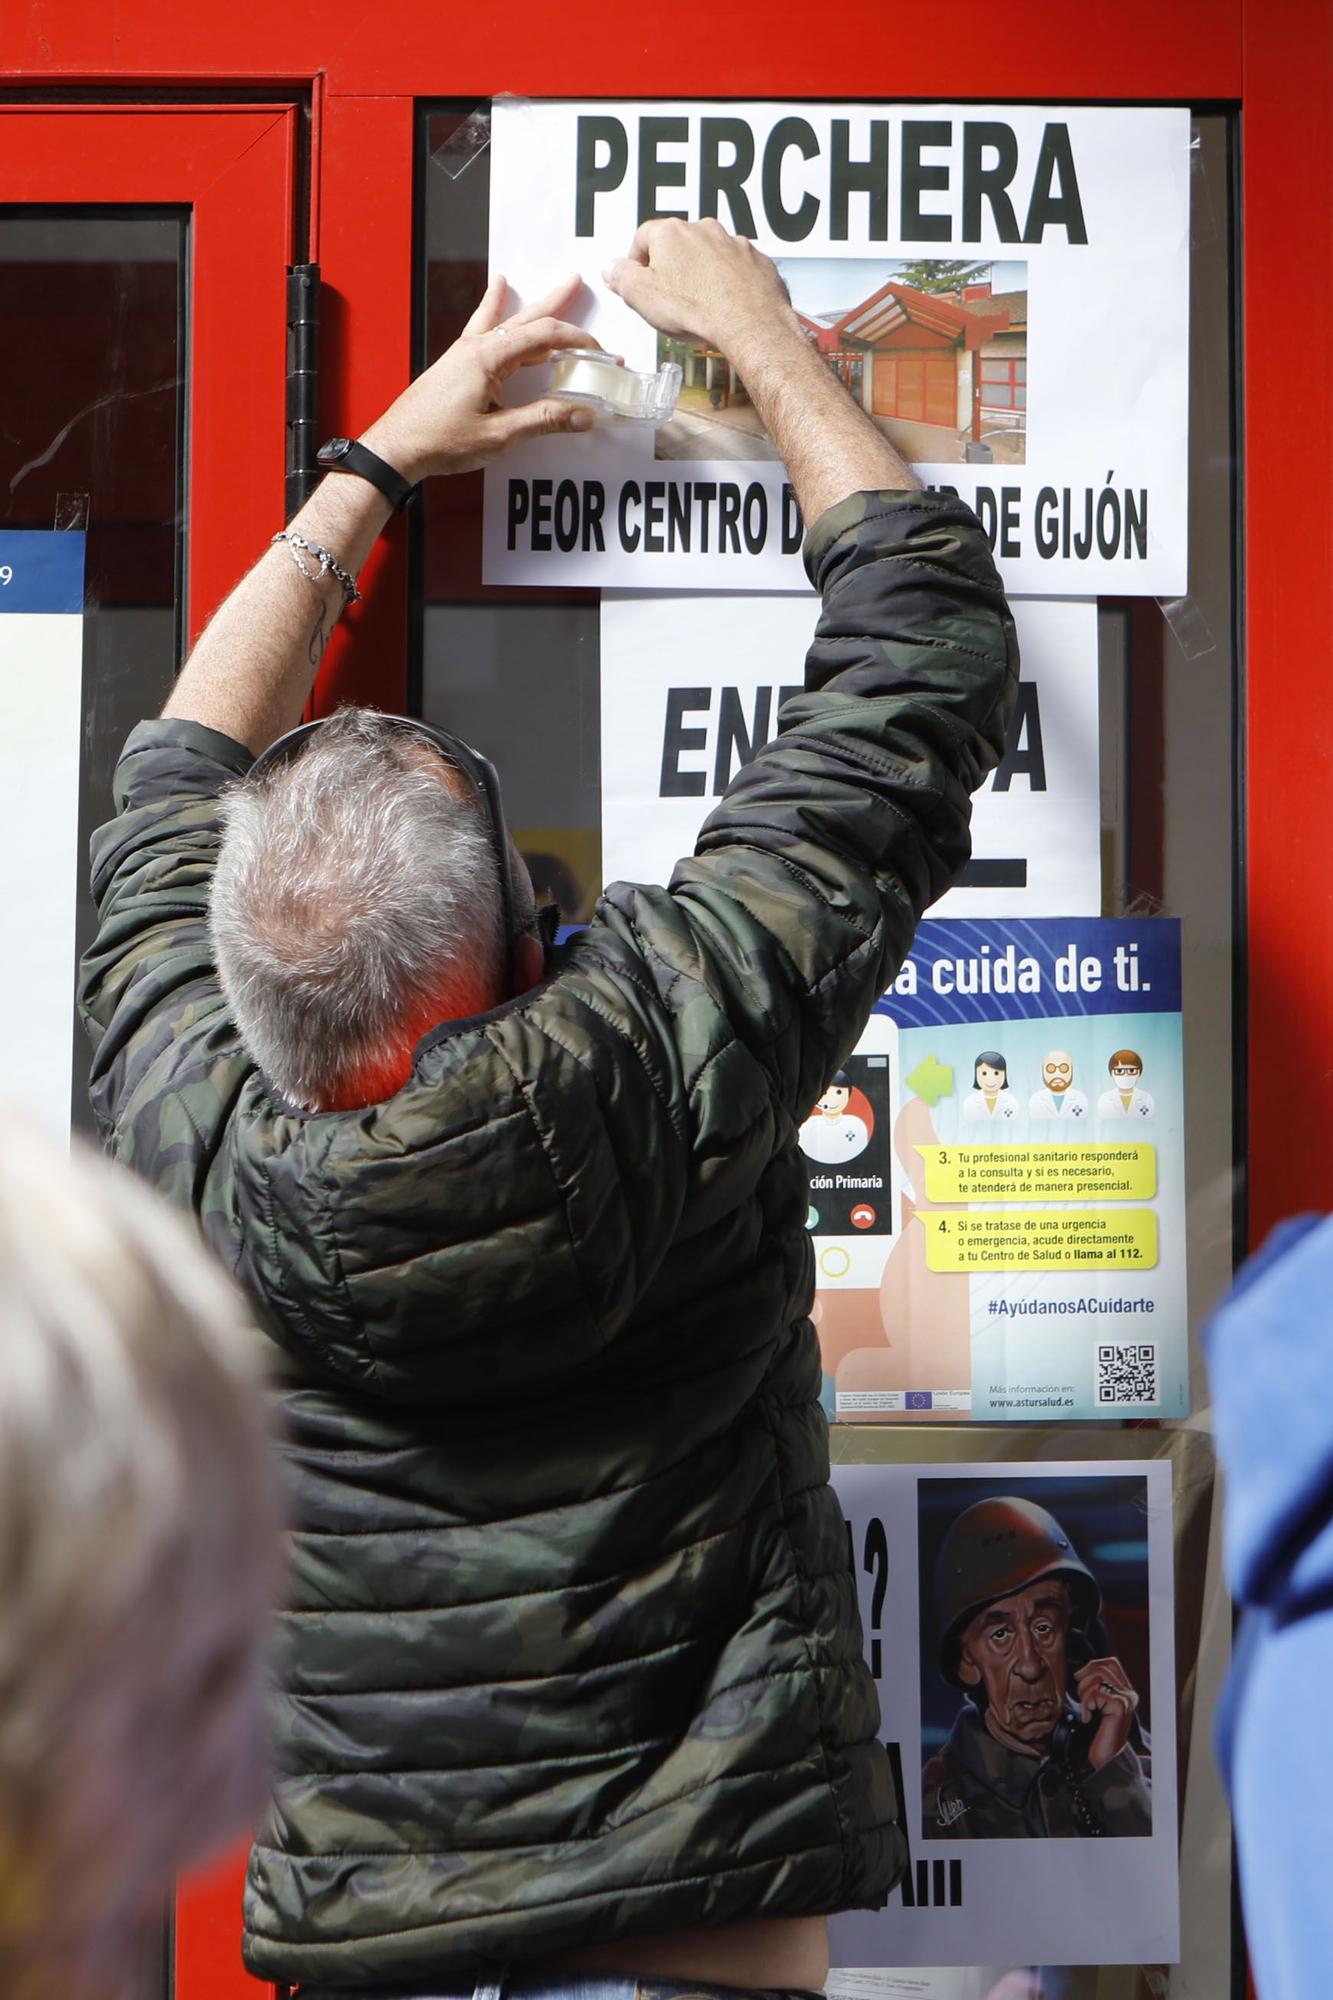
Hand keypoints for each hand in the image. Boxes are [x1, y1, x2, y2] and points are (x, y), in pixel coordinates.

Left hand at [360, 274, 597, 482]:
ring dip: (534, 305)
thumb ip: (542, 421)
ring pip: (508, 320)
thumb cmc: (439, 441)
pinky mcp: (458, 362)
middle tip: (578, 284)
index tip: (599, 353)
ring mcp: (464, 352)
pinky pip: (484, 325)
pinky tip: (498, 289)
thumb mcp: (499, 436)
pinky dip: (496, 305)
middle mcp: (476, 347)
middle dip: (557, 304)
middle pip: (526, 318)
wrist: (397, 447)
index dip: (576, 342)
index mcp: (488, 358)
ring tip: (552, 287)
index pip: (543, 336)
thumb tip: (582, 415)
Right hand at [604, 218, 799, 356]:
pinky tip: (725, 304)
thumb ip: (621, 278)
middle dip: (671, 267)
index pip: (642, 237)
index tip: (637, 279)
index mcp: (670, 233)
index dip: (636, 260)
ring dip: (701, 273)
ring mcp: (732, 242)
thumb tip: (611, 269)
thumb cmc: (697, 308)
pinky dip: (729, 281)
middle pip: (678, 244)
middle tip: (668, 296)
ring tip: (699, 304)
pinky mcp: (755, 260)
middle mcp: (702, 229)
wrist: (749, 322)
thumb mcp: (641, 297)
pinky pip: (736, 267)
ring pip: (709, 254)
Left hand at [1073, 1656, 1139, 1770]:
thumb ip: (1096, 1687)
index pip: (1111, 1662)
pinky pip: (1095, 1693)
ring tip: (1085, 1709)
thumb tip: (1082, 1671)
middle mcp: (1129, 1693)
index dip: (1092, 1665)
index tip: (1079, 1677)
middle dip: (1084, 1680)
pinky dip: (1085, 1704)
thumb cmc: (1096, 1732)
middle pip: (1101, 1667)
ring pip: (1097, 1677)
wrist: (1105, 1757)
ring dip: (1084, 1692)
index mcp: (1125, 1691)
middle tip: (1081, 1699)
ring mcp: (1127, 1699)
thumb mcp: (1097, 1705)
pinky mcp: (1120, 1705)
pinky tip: (1087, 1718)